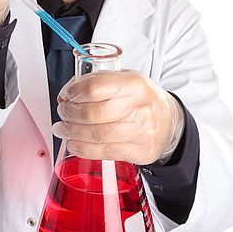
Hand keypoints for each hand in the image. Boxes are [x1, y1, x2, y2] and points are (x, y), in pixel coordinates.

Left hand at [52, 70, 183, 163]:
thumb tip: (69, 92)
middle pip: (92, 114)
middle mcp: (139, 108)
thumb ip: (99, 81)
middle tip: (63, 112)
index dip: (74, 93)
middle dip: (70, 114)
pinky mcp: (139, 151)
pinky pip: (104, 152)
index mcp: (134, 84)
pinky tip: (74, 143)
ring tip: (63, 128)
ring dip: (72, 133)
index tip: (66, 95)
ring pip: (96, 135)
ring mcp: (141, 131)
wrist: (169, 121)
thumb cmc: (142, 99)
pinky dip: (83, 149)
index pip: (95, 88)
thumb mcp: (126, 79)